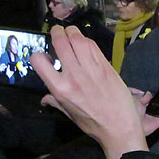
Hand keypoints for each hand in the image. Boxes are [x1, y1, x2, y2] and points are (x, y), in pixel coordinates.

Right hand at [31, 25, 147, 158]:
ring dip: (72, 32)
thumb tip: (44, 100)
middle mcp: (73, 75)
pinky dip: (86, 41)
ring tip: (71, 32)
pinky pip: (93, 46)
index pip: (38, 61)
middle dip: (57, 32)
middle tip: (58, 31)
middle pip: (61, 42)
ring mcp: (91, 69)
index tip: (45, 56)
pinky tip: (85, 43)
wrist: (119, 127)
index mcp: (60, 89)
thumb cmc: (92, 124)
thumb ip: (55, 102)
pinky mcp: (106, 66)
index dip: (39, 55)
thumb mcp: (70, 114)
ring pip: (78, 39)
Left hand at [128, 88, 158, 135]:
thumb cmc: (127, 112)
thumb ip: (144, 96)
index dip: (152, 95)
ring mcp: (152, 117)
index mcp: (138, 104)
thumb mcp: (135, 98)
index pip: (147, 98)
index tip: (157, 92)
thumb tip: (149, 94)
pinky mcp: (157, 123)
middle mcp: (146, 111)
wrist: (127, 124)